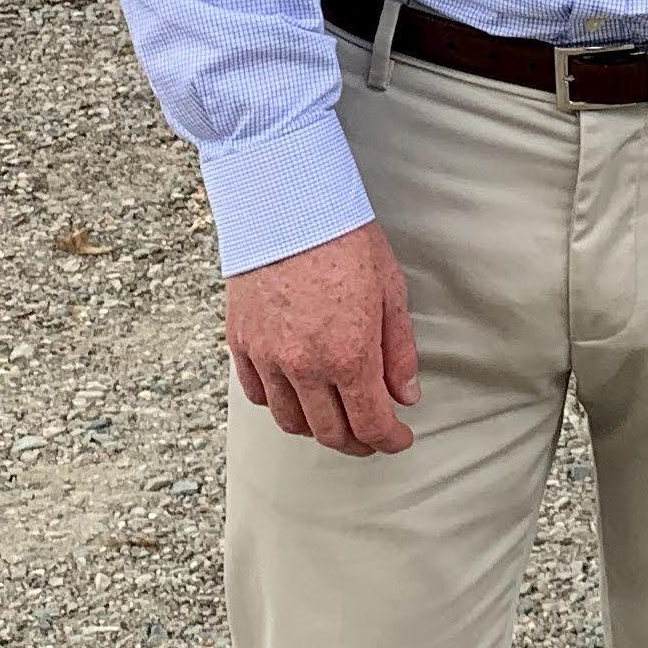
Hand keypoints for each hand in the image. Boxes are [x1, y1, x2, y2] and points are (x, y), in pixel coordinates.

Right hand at [225, 219, 420, 455]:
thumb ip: (399, 351)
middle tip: (372, 437)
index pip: (371, 424)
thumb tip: (405, 395)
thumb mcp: (391, 291)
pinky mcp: (242, 342)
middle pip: (330, 432)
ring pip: (290, 420)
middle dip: (357, 443)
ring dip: (317, 430)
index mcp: (349, 355)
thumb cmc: (344, 239)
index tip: (399, 438)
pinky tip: (297, 395)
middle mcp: (305, 365)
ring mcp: (268, 357)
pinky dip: (280, 404)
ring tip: (335, 420)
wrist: (287, 204)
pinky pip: (258, 394)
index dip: (390, 440)